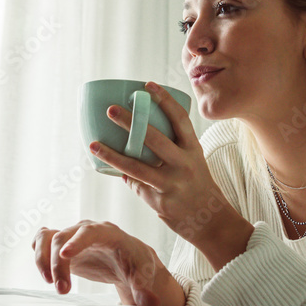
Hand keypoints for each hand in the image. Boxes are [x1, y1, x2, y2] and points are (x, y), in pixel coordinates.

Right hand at [31, 220, 184, 305]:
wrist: (128, 260)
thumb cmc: (136, 263)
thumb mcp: (143, 274)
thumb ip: (144, 289)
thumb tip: (151, 304)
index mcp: (108, 232)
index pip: (89, 231)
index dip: (77, 241)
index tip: (66, 255)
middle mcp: (86, 230)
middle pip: (63, 237)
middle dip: (58, 264)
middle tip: (62, 290)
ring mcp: (72, 236)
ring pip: (46, 237)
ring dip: (42, 258)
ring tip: (48, 282)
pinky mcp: (62, 247)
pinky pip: (41, 241)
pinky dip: (38, 254)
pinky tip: (45, 274)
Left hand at [89, 81, 253, 269]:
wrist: (211, 220)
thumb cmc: (198, 184)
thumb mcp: (192, 160)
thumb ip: (172, 147)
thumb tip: (139, 135)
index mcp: (193, 149)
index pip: (179, 119)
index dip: (164, 99)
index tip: (147, 84)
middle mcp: (184, 164)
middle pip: (154, 139)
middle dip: (130, 122)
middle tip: (111, 110)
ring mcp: (171, 184)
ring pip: (135, 168)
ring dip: (112, 155)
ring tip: (94, 144)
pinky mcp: (159, 201)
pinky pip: (135, 185)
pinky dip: (123, 176)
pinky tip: (109, 168)